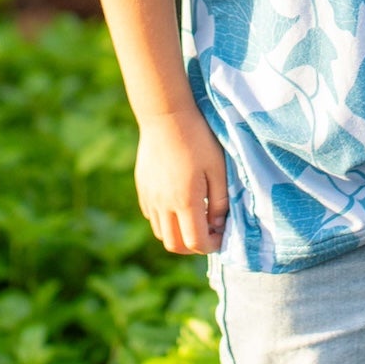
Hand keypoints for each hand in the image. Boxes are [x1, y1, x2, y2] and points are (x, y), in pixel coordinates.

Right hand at [135, 107, 227, 252]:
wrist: (166, 117)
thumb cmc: (198, 140)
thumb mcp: (218, 169)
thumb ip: (220, 201)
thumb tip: (218, 225)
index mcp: (185, 201)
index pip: (195, 242)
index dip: (212, 246)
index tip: (222, 236)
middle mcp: (163, 205)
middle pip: (174, 245)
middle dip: (193, 247)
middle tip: (209, 232)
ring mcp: (150, 197)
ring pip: (161, 233)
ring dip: (178, 234)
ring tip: (194, 217)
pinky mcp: (142, 189)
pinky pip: (152, 216)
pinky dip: (166, 219)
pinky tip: (178, 203)